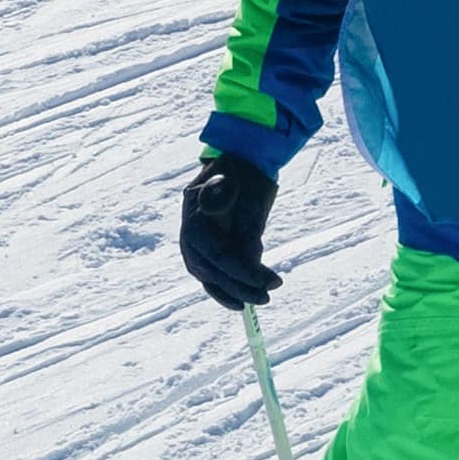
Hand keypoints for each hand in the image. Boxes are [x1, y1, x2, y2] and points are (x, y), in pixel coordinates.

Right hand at [178, 154, 278, 309]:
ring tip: (261, 297)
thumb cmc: (247, 173)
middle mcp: (189, 233)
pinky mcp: (204, 249)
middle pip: (211, 270)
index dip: (242, 271)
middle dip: (241, 285)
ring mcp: (193, 242)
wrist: (243, 157)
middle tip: (269, 293)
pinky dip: (224, 289)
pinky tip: (240, 302)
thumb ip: (247, 229)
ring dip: (234, 291)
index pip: (217, 253)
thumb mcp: (251, 196)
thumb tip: (249, 263)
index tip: (267, 280)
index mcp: (195, 216)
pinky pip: (210, 275)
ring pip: (209, 277)